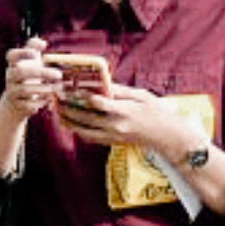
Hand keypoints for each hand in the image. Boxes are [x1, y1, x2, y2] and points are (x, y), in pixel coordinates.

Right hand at [0, 38, 60, 115]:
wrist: (16, 101)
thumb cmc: (27, 75)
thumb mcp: (31, 61)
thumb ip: (34, 47)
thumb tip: (43, 42)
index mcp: (13, 64)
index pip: (12, 55)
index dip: (22, 53)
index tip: (35, 54)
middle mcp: (10, 76)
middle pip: (21, 72)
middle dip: (42, 73)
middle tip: (59, 75)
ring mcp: (12, 91)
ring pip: (26, 90)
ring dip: (45, 89)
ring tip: (58, 87)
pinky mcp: (17, 104)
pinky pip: (29, 104)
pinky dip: (41, 101)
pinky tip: (50, 98)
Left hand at [55, 79, 198, 156]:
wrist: (166, 136)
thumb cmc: (157, 112)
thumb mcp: (142, 96)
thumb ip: (121, 91)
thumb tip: (104, 84)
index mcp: (124, 111)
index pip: (98, 103)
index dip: (82, 95)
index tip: (71, 87)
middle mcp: (116, 126)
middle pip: (85, 117)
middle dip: (69, 108)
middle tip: (57, 99)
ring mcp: (113, 136)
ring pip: (84, 131)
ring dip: (70, 122)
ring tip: (59, 112)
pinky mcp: (113, 142)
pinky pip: (91, 138)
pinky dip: (79, 131)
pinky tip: (72, 124)